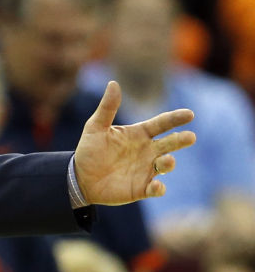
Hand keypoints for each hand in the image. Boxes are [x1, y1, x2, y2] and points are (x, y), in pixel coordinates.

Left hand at [73, 81, 196, 204]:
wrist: (80, 177)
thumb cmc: (89, 150)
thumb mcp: (95, 127)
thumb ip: (107, 107)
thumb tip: (114, 83)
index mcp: (139, 134)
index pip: (161, 124)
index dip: (175, 119)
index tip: (189, 114)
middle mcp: (148, 151)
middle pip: (169, 144)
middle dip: (181, 140)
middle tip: (190, 136)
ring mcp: (147, 170)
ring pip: (165, 165)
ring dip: (169, 163)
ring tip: (167, 160)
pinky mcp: (142, 188)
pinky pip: (155, 189)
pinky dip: (158, 188)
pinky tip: (156, 186)